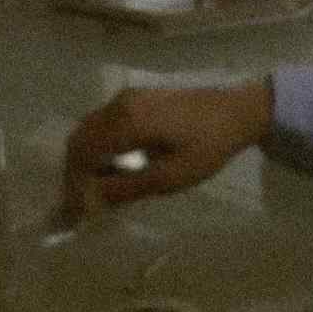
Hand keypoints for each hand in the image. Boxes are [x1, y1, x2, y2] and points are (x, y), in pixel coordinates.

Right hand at [63, 81, 272, 213]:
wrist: (238, 110)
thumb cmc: (208, 146)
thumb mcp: (170, 176)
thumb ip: (126, 188)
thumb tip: (91, 202)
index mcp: (126, 122)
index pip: (83, 155)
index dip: (74, 186)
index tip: (75, 215)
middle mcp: (119, 104)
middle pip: (80, 140)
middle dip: (75, 174)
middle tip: (81, 205)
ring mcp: (127, 97)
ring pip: (89, 130)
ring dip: (85, 160)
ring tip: (94, 190)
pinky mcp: (137, 97)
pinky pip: (104, 123)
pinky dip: (98, 146)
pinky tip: (111, 167)